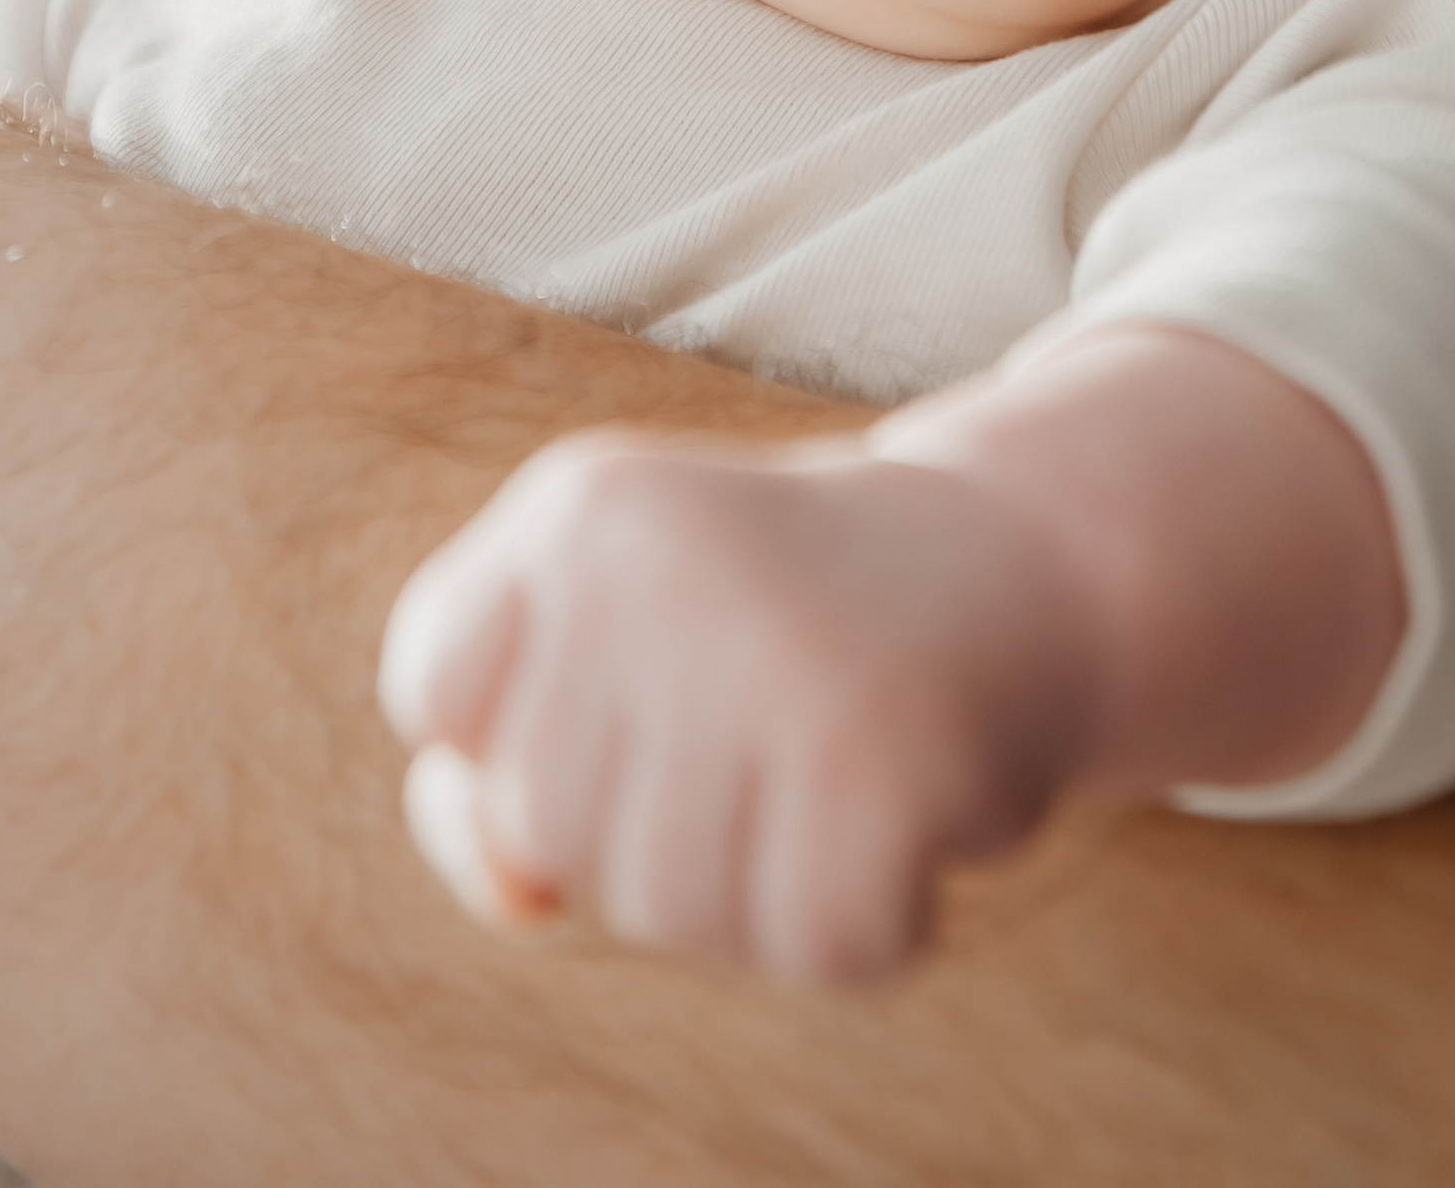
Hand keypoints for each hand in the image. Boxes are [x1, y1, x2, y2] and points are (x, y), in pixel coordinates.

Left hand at [376, 430, 1109, 982]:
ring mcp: (775, 661)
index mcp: (584, 506)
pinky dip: (867, 921)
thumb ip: (510, 767)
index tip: (633, 664)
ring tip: (825, 766)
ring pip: (663, 910)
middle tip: (756, 719)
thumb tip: (516, 901)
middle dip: (639, 819)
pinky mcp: (882, 763)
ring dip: (749, 886)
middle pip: (541, 824)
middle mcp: (665, 567)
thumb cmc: (777, 625)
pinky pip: (813, 948)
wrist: (1021, 563)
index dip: (522, 724)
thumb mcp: (616, 640)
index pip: (434, 696)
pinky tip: (903, 815)